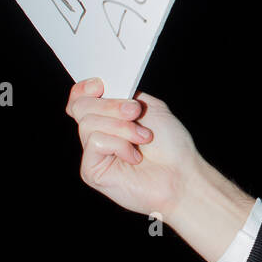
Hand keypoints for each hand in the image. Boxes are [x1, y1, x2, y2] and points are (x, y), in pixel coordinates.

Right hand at [66, 78, 201, 223]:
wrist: (181, 175)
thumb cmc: (171, 146)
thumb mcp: (150, 107)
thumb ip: (124, 95)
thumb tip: (103, 90)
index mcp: (109, 118)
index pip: (80, 98)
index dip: (84, 88)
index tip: (100, 85)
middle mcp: (98, 133)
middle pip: (81, 106)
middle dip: (112, 106)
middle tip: (136, 113)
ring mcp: (93, 153)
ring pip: (88, 123)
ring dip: (123, 127)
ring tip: (144, 139)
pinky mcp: (91, 171)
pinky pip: (96, 142)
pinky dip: (120, 145)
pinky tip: (135, 157)